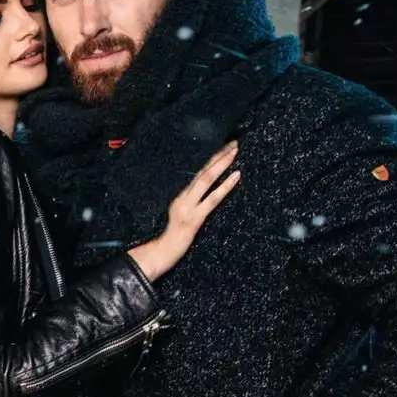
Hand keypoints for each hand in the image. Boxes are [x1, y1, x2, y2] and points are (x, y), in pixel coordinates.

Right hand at [129, 142, 241, 282]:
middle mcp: (182, 197)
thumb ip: (188, 204)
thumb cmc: (168, 239)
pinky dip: (225, 186)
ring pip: (206, 180)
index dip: (211, 159)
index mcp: (179, 196)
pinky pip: (212, 199)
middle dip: (218, 155)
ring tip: (235, 152)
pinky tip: (236, 175)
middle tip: (233, 142)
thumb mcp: (178, 216)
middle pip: (202, 171)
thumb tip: (202, 193)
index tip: (223, 147)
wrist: (159, 253)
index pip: (197, 173)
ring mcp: (188, 207)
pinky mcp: (195, 218)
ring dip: (222, 164)